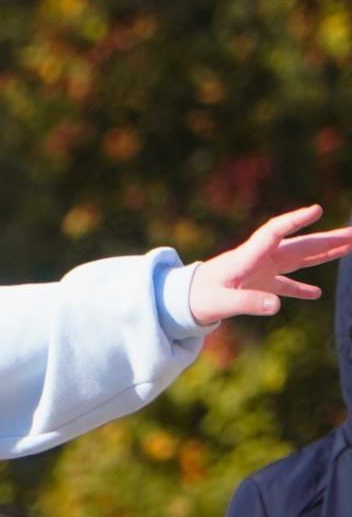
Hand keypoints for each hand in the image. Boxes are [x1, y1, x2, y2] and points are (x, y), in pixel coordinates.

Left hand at [187, 205, 351, 324]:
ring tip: (349, 247)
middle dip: (328, 238)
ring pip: (299, 259)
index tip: (316, 210)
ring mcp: (262, 270)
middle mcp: (259, 258)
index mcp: (248, 256)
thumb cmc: (197, 298)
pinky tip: (318, 293)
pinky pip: (286, 283)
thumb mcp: (221, 303)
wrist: (180, 301)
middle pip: (299, 244)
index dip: (294, 220)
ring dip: (324, 254)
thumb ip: (248, 303)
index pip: (275, 232)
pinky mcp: (260, 284)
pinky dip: (302, 287)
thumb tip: (276, 306)